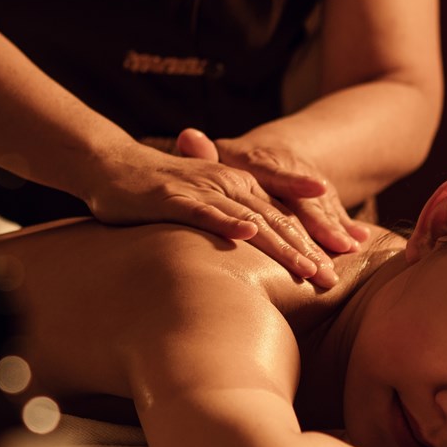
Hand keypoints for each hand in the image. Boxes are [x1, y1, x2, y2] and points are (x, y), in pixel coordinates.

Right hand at [86, 135, 338, 286]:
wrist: (112, 165)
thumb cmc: (160, 193)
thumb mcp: (207, 207)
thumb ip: (234, 225)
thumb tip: (259, 255)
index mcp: (242, 188)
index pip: (284, 221)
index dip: (310, 246)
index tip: (333, 276)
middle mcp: (230, 186)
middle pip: (277, 222)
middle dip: (306, 251)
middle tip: (331, 281)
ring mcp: (204, 190)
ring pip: (251, 218)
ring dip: (280, 244)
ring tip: (307, 267)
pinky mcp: (175, 197)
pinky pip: (206, 211)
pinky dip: (228, 222)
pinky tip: (249, 234)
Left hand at [210, 134, 369, 254]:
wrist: (274, 150)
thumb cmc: (234, 161)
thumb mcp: (219, 154)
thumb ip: (203, 152)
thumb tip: (187, 135)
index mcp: (263, 162)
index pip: (279, 174)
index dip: (298, 181)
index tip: (319, 187)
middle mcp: (292, 171)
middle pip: (306, 203)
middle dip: (321, 228)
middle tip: (331, 252)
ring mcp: (310, 185)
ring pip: (324, 211)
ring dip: (336, 233)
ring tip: (346, 254)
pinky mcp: (323, 197)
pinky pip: (336, 213)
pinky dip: (348, 228)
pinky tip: (362, 243)